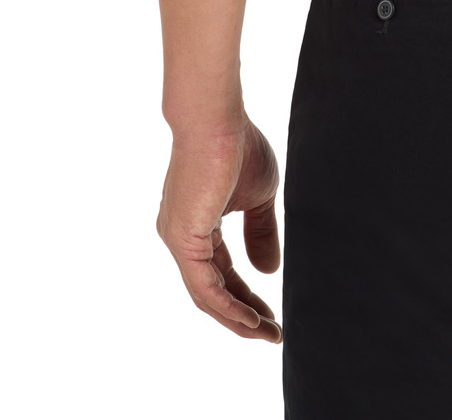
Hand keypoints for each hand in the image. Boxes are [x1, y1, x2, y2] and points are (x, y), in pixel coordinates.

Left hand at [157, 118, 281, 340]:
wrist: (217, 118)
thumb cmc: (237, 145)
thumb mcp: (259, 196)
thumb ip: (261, 233)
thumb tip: (268, 271)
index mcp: (197, 225)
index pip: (223, 274)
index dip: (248, 297)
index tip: (273, 316)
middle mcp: (182, 238)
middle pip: (212, 292)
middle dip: (243, 315)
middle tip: (272, 334)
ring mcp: (178, 240)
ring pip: (206, 296)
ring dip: (237, 318)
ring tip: (266, 333)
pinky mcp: (182, 240)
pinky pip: (204, 286)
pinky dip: (227, 306)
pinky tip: (250, 320)